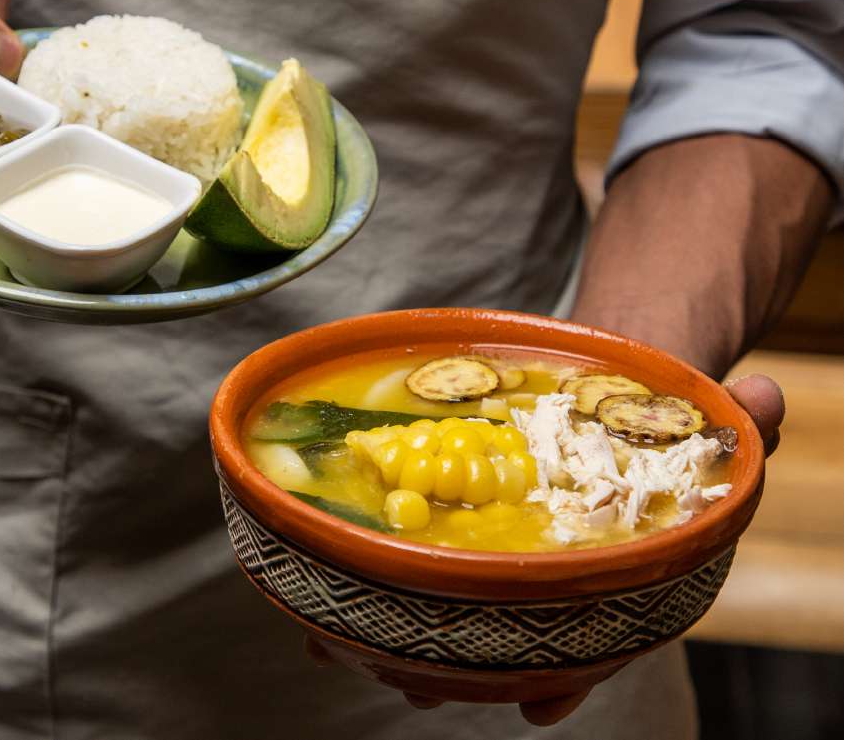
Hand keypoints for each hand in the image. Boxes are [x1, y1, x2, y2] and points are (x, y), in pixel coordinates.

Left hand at [304, 374, 784, 725]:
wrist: (616, 381)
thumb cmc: (656, 416)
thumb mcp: (698, 419)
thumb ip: (731, 425)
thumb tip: (767, 404)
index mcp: (614, 565)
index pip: (598, 632)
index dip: (572, 674)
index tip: (539, 706)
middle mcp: (553, 569)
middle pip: (506, 632)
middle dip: (458, 661)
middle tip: (412, 682)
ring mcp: (499, 544)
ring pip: (447, 602)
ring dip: (394, 624)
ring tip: (336, 643)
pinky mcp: (454, 511)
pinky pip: (411, 549)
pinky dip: (369, 568)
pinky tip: (319, 582)